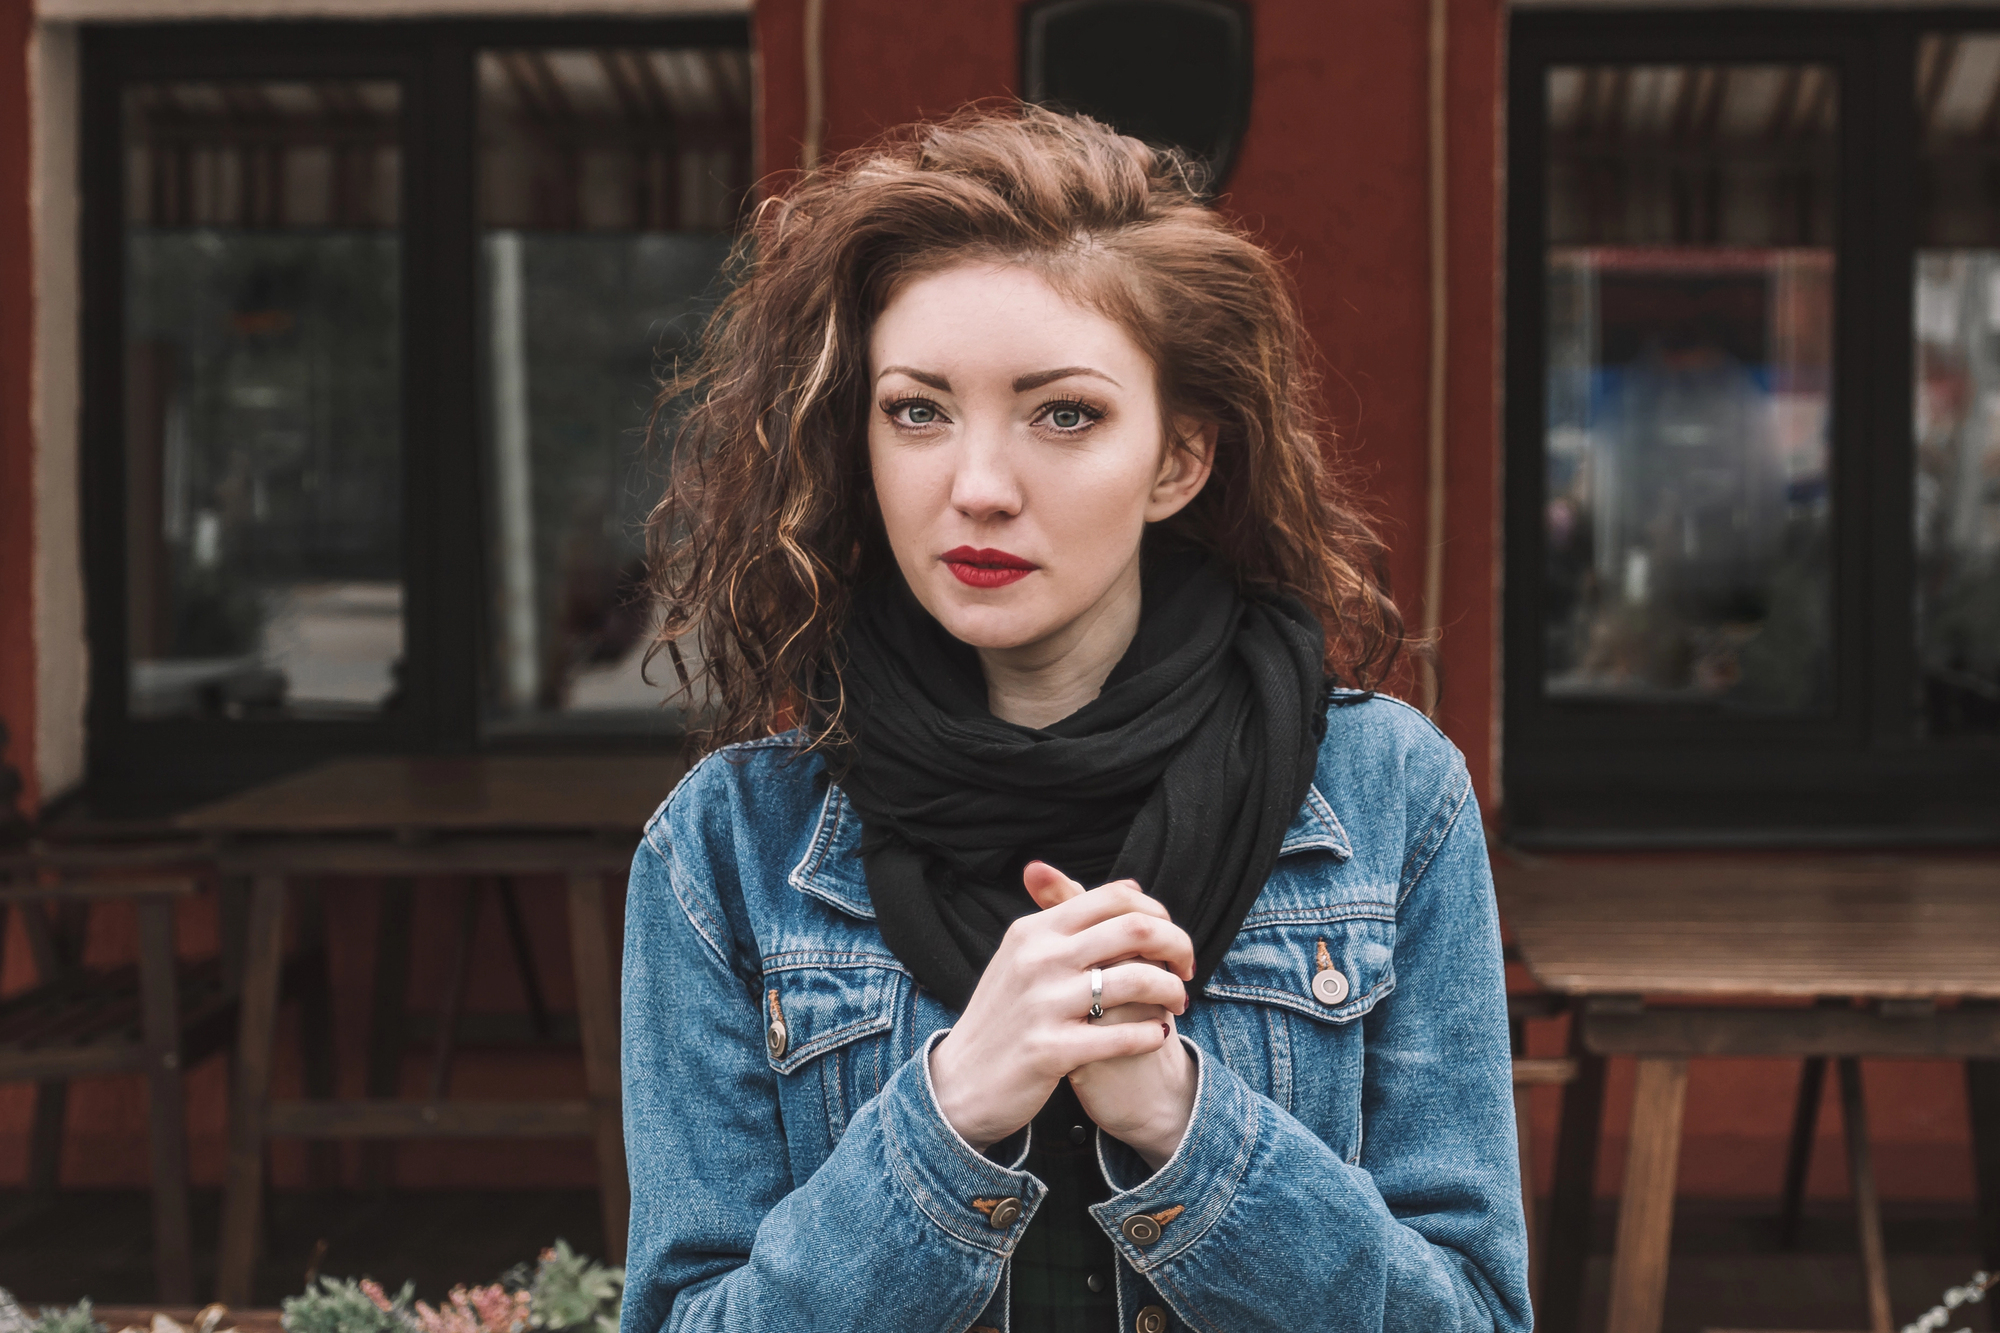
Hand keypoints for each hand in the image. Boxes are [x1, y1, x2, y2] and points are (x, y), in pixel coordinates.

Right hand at [928, 868, 1192, 1155]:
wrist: (959, 1083)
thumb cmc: (1003, 1017)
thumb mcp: (1022, 956)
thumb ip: (1071, 921)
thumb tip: (1129, 886)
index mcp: (1033, 930)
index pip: (1114, 897)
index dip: (1157, 912)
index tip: (1169, 938)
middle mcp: (1037, 959)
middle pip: (1135, 929)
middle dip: (1177, 946)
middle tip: (1187, 969)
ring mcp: (1042, 1005)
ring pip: (1136, 980)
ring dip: (1171, 990)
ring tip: (1178, 1003)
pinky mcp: (1049, 1050)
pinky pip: (1122, 1035)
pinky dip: (1152, 1033)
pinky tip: (1157, 1035)